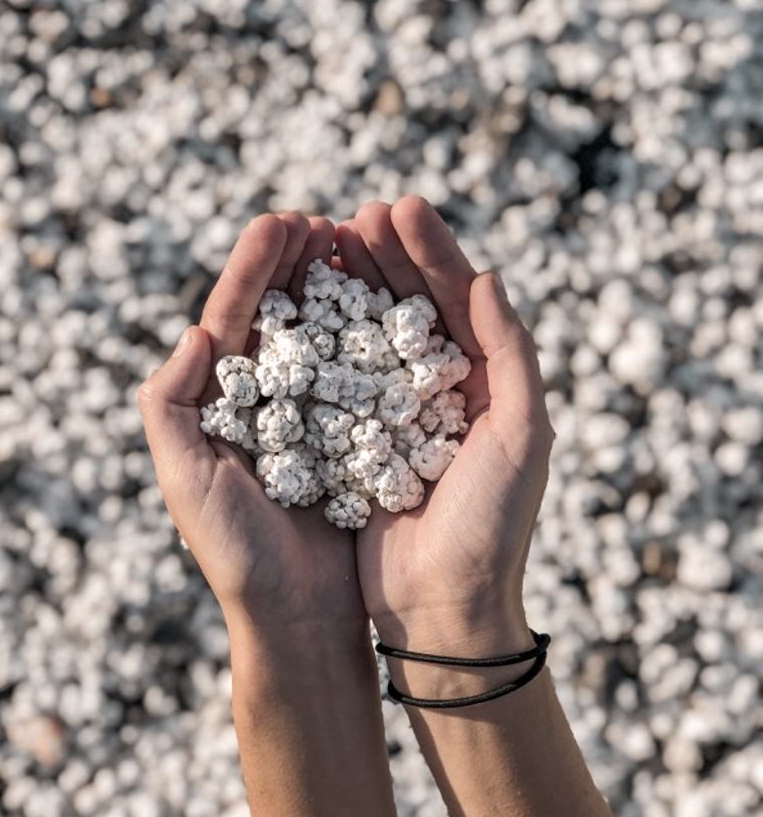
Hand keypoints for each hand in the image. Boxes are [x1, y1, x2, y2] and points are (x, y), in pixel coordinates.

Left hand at [138, 212, 366, 650]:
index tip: (282, 222)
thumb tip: (193, 332)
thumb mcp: (186, 480)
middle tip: (325, 222)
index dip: (253, 268)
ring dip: (339, 289)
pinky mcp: (357, 440)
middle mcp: (267, 404)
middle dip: (297, 265)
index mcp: (220, 404)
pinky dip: (375, 337)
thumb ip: (171, 406)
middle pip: (280, 316)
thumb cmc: (236, 554)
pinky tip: (394, 303)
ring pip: (325, 337)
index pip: (232, 319)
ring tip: (358, 246)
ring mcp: (314, 418)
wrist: (300, 617)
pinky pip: (365, 377)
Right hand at [335, 196, 554, 655]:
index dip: (431, 251)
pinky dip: (317, 342)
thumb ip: (513, 354)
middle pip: (408, 306)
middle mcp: (436, 392)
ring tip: (323, 244)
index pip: (458, 299)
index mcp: (483, 384)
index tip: (399, 207)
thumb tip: (490, 276)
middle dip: (384, 257)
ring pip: (365, 335)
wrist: (442, 608)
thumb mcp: (521, 435)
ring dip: (347, 288)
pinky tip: (296, 310)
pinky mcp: (350, 444)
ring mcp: (390, 416)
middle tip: (353, 216)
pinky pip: (332, 381)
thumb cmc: (491, 525)